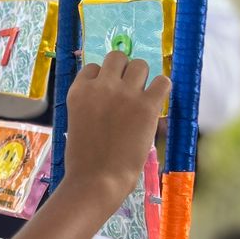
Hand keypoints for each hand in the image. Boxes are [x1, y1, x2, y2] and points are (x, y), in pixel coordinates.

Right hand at [60, 52, 169, 205]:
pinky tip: (155, 104)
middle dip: (123, 72)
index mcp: (79, 91)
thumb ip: (91, 104)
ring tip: (141, 99)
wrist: (96, 181)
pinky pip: (162, 81)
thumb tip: (110, 94)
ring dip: (142, 79)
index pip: (93, 67)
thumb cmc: (84, 161)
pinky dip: (161, 89)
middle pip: (117, 57)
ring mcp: (125, 94)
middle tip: (127, 93)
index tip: (107, 96)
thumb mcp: (77, 122)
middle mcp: (101, 86)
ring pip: (140, 65)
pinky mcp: (147, 106)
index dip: (102, 80)